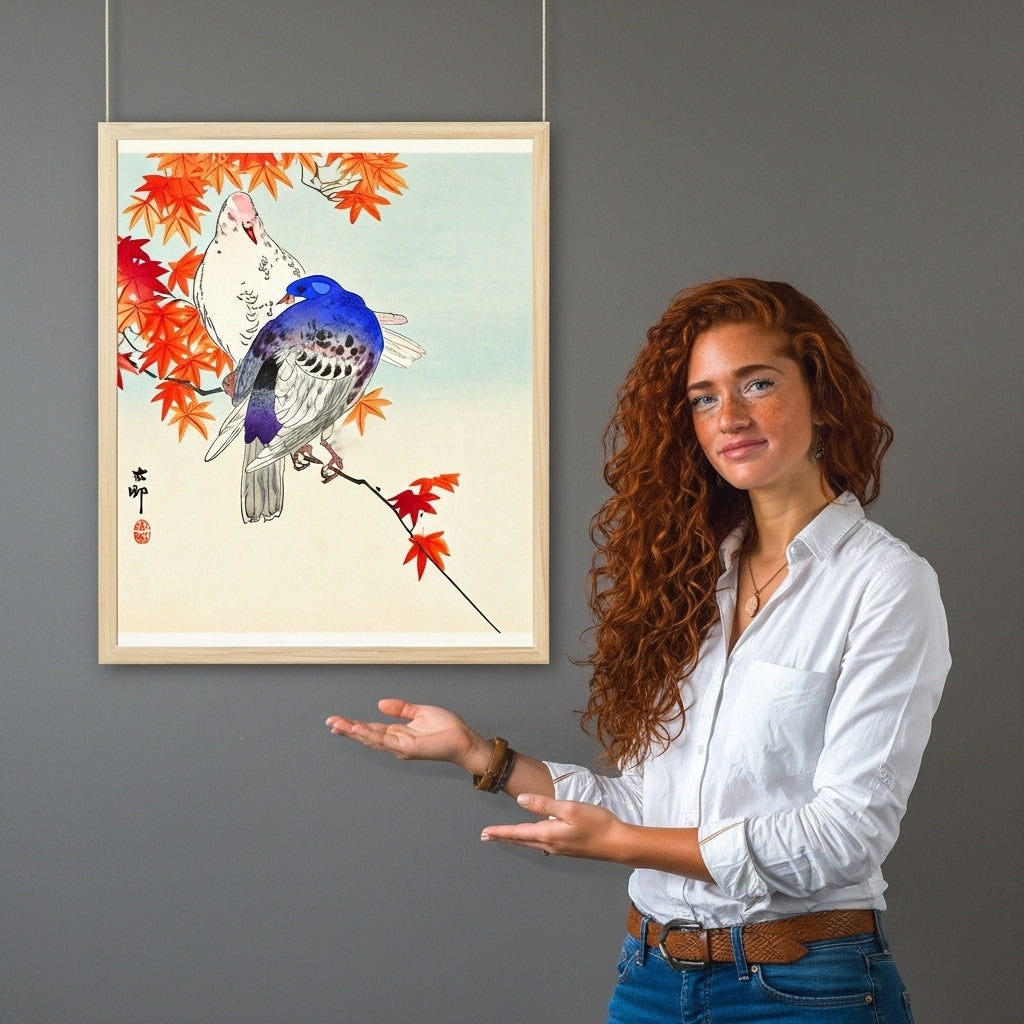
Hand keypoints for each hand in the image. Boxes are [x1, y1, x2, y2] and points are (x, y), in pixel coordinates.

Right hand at [325, 699, 490, 772]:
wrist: (463, 739)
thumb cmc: (446, 729)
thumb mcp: (420, 712)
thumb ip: (400, 708)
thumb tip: (380, 703)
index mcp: (398, 733)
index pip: (371, 729)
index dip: (353, 725)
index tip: (337, 721)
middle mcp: (396, 742)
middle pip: (366, 735)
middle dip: (347, 729)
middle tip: (329, 723)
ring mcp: (400, 747)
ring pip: (371, 739)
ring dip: (354, 732)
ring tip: (337, 725)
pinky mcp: (406, 747)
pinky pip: (384, 740)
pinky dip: (369, 735)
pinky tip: (357, 729)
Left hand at [480, 793, 630, 862]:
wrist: (619, 844)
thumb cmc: (598, 824)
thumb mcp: (569, 808)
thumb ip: (544, 804)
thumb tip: (521, 800)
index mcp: (548, 834)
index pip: (517, 833)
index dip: (500, 832)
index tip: (484, 833)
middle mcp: (551, 844)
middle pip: (521, 840)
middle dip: (503, 837)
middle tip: (486, 836)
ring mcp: (560, 848)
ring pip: (531, 844)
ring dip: (515, 839)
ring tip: (504, 837)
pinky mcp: (568, 849)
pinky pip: (542, 845)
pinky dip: (530, 840)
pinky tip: (532, 838)